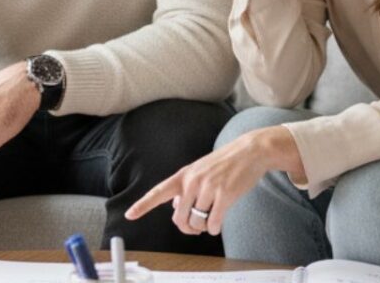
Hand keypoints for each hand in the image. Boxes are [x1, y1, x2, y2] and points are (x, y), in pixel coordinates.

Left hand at [124, 126, 304, 235]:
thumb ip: (186, 188)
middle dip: (187, 227)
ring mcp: (208, 188)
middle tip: (196, 227)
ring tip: (210, 221)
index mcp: (184, 175)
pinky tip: (218, 224)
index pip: (158, 192)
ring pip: (196, 222)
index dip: (143, 205)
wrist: (250, 151)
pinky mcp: (225, 195)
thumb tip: (177, 207)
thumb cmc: (225, 162)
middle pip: (179, 218)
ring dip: (203, 228)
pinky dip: (214, 228)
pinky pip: (213, 223)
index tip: (129, 215)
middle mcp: (193, 182)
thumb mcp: (200, 170)